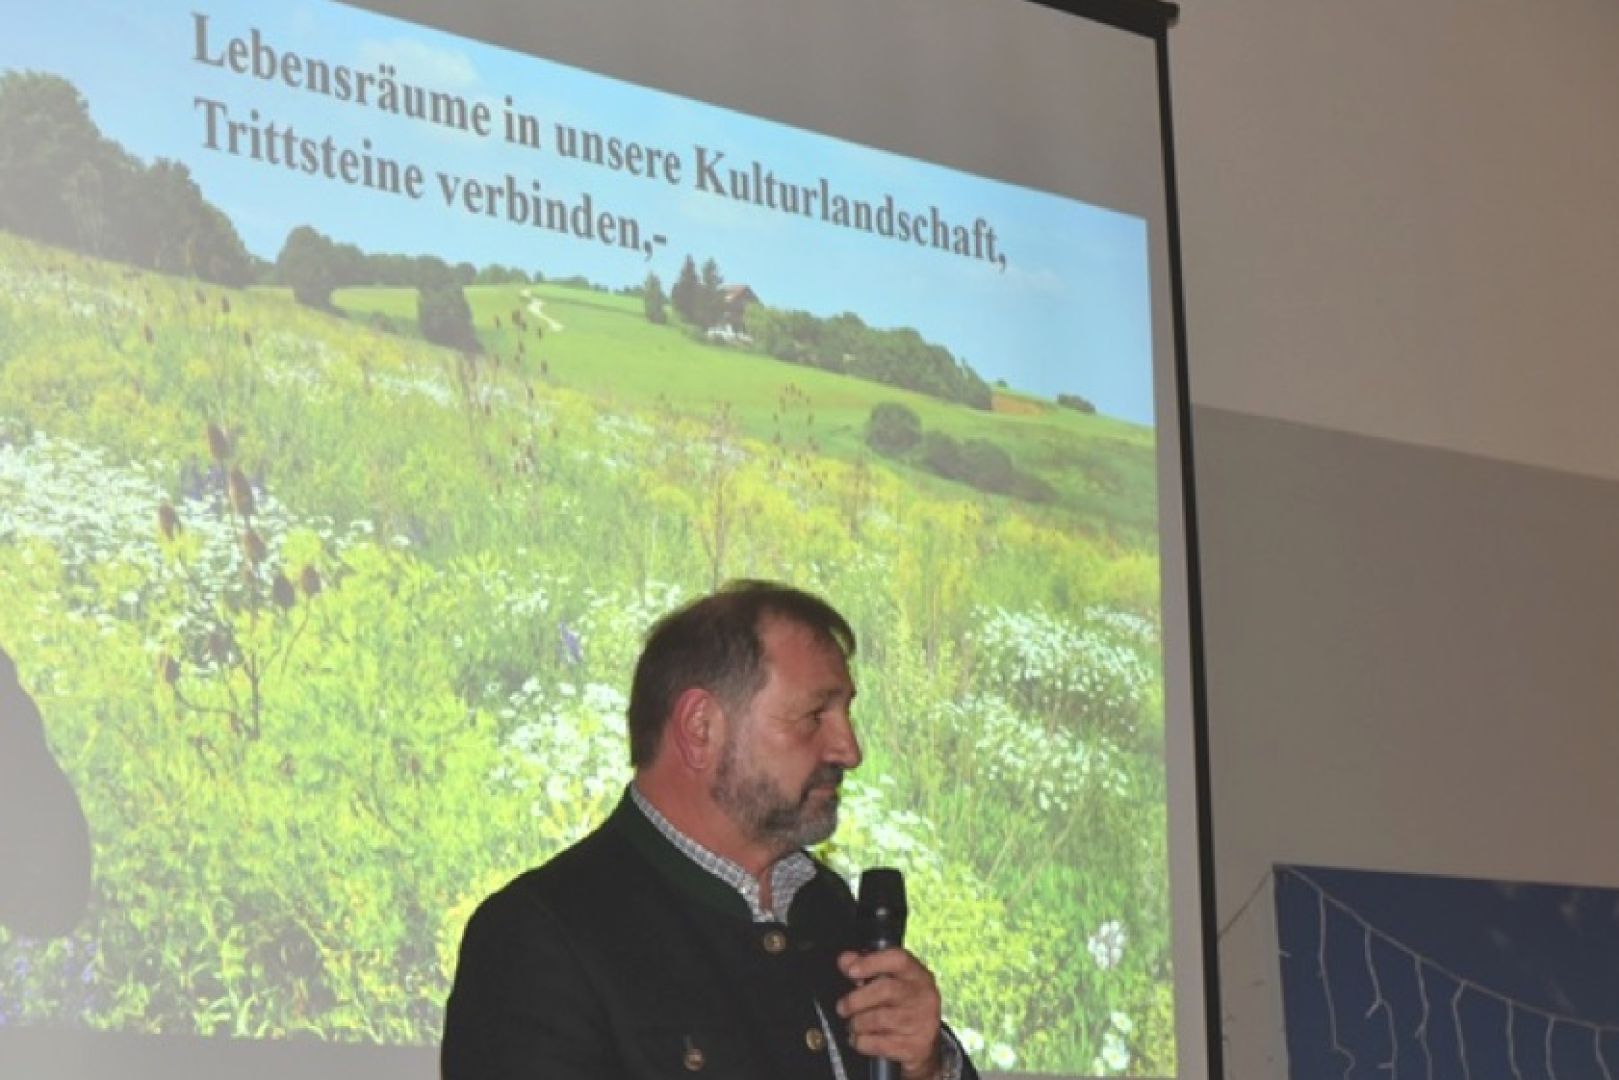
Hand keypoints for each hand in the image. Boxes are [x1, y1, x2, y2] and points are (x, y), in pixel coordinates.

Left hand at [835, 948, 943, 1079]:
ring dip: (857, 1024)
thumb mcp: (891, 981)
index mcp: (916, 974)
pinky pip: (879, 1044)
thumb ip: (865, 967)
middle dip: (856, 1000)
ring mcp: (921, 1022)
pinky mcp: (915, 1047)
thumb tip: (845, 960)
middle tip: (842, 1008)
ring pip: (878, 1020)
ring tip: (853, 1025)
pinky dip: (862, 1042)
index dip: (871, 963)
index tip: (851, 971)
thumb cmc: (902, 1005)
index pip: (898, 959)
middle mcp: (922, 995)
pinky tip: (860, 1039)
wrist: (926, 1043)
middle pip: (886, 990)